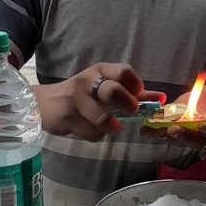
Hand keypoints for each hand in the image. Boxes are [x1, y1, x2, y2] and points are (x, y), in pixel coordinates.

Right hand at [34, 63, 165, 141]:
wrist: (44, 103)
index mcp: (101, 70)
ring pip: (101, 117)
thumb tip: (161, 98)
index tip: (138, 97)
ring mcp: (75, 99)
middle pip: (113, 91)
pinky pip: (90, 132)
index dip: (136, 86)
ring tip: (112, 128)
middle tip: (131, 112)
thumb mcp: (105, 87)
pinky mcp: (66, 117)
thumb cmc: (83, 95)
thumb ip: (133, 94)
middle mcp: (88, 81)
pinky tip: (90, 129)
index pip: (124, 71)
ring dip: (110, 126)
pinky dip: (95, 135)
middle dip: (127, 104)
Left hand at [142, 80, 205, 147]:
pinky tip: (145, 129)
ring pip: (178, 139)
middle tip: (173, 130)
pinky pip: (165, 132)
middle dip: (183, 136)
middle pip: (195, 141)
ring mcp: (189, 134)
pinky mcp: (175, 128)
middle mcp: (204, 136)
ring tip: (152, 131)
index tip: (204, 125)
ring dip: (165, 136)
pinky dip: (155, 131)